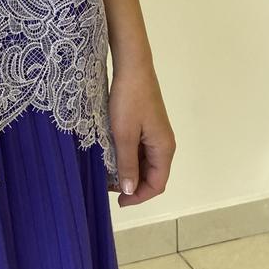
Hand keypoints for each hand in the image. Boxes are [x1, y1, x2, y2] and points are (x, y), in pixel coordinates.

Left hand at [105, 58, 175, 206]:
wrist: (132, 66)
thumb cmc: (128, 100)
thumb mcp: (124, 134)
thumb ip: (127, 164)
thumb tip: (129, 190)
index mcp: (163, 148)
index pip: (157, 184)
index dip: (138, 196)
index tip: (117, 201)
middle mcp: (163, 143)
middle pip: (152, 175)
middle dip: (132, 185)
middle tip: (107, 186)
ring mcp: (155, 133)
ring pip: (144, 162)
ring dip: (128, 171)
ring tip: (105, 173)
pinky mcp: (146, 125)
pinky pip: (139, 149)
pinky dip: (127, 157)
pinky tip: (110, 156)